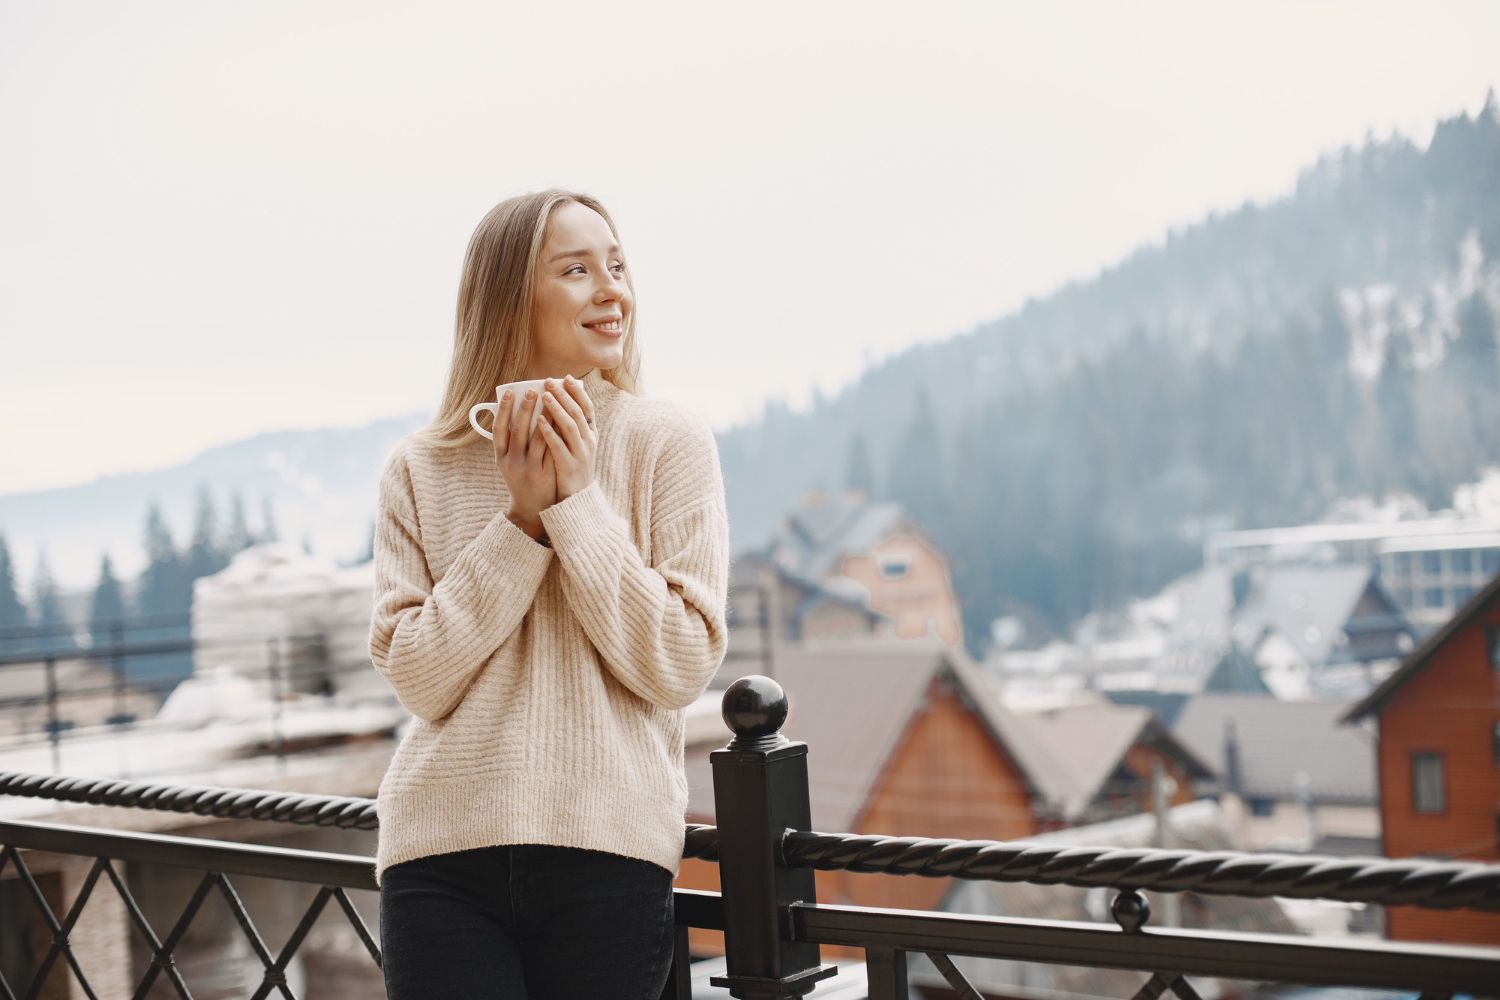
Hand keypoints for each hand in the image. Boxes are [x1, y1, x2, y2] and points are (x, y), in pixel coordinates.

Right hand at [492, 386, 555, 528]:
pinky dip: (556, 433)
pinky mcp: (545, 473)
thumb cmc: (521, 478)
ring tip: (550, 400)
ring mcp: (529, 468)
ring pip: (537, 438)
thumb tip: (515, 411)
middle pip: (518, 431)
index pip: (498, 430)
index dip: (502, 411)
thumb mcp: (509, 462)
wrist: (531, 509)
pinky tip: (562, 419)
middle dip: (525, 409)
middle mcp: (512, 462)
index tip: (508, 393)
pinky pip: (551, 449)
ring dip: (544, 417)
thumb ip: (510, 441)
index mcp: (500, 457)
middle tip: (532, 391)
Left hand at [536, 374, 597, 501]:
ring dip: (557, 409)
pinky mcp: (569, 466)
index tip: (566, 378)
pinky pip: (559, 445)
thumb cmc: (572, 469)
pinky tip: (538, 421)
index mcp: (591, 435)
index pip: (588, 408)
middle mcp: (589, 442)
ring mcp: (581, 454)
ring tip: (544, 395)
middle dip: (564, 395)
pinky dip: (549, 431)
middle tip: (550, 381)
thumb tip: (558, 403)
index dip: (578, 392)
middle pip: (578, 413)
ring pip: (570, 426)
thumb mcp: (577, 447)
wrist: (577, 499)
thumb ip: (571, 427)